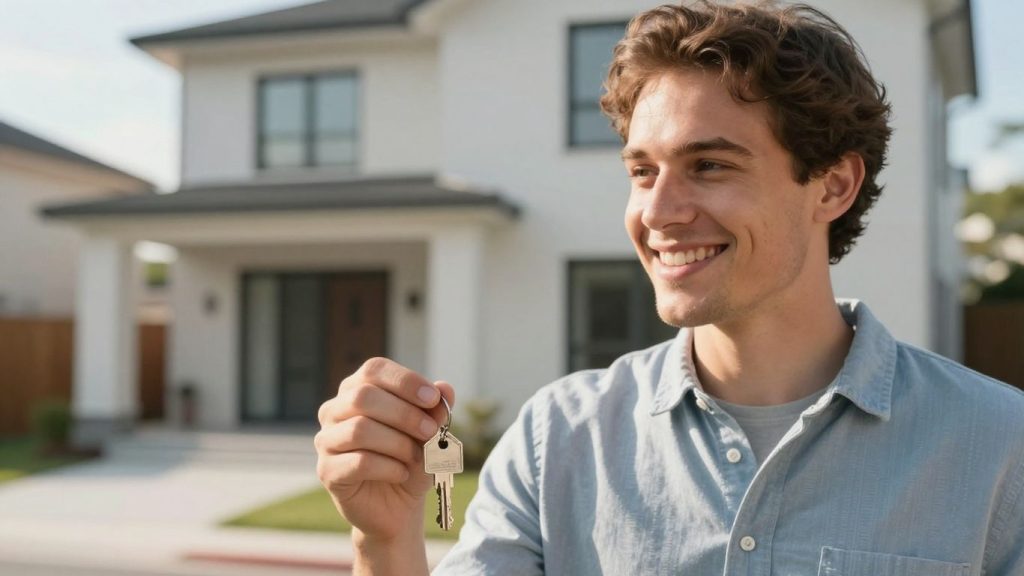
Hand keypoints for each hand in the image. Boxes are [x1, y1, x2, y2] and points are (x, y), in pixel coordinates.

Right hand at [315, 357, 454, 542]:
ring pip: (359, 429)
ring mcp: (326, 440)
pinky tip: (402, 474)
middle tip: (430, 432)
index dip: (405, 381)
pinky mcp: (326, 471)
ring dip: (398, 444)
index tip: (433, 399)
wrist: (397, 506)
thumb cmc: (410, 460)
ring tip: (416, 457)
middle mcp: (335, 410)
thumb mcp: (430, 433)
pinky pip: (358, 462)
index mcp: (357, 389)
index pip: (373, 369)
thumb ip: (436, 409)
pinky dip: (389, 467)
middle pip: (363, 397)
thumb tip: (445, 388)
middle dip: (404, 414)